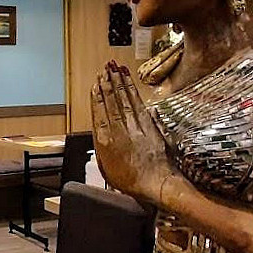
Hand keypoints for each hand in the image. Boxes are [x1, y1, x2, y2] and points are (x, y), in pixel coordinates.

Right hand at [90, 61, 172, 200]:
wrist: (156, 183)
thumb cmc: (130, 180)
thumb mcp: (106, 166)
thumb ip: (102, 146)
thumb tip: (101, 131)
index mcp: (105, 141)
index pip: (99, 112)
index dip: (97, 96)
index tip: (96, 83)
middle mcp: (119, 130)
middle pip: (112, 102)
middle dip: (108, 83)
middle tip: (105, 68)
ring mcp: (135, 127)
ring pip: (125, 100)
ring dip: (120, 83)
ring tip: (116, 69)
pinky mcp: (148, 126)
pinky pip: (138, 105)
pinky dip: (133, 93)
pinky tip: (129, 83)